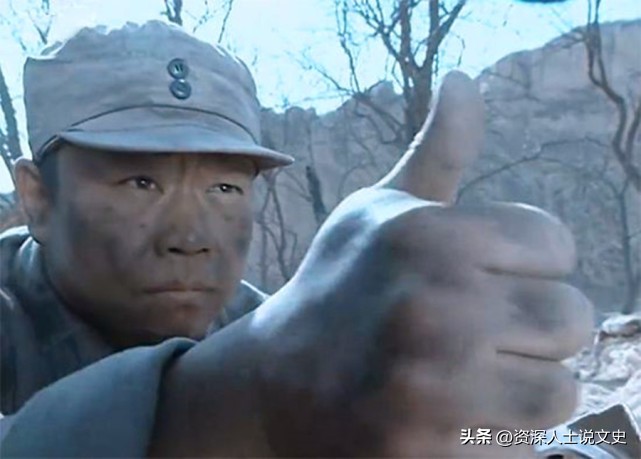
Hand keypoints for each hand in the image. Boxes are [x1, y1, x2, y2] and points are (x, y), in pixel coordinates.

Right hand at [252, 71, 593, 456]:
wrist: (272, 382)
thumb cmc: (336, 287)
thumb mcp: (376, 210)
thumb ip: (437, 151)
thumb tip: (465, 81)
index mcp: (430, 236)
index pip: (557, 244)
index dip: (528, 263)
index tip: (486, 276)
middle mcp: (434, 306)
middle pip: (571, 317)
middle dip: (533, 326)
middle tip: (478, 330)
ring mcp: (431, 387)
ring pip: (558, 390)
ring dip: (524, 384)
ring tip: (471, 375)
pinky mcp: (427, 451)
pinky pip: (521, 446)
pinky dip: (498, 433)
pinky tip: (451, 414)